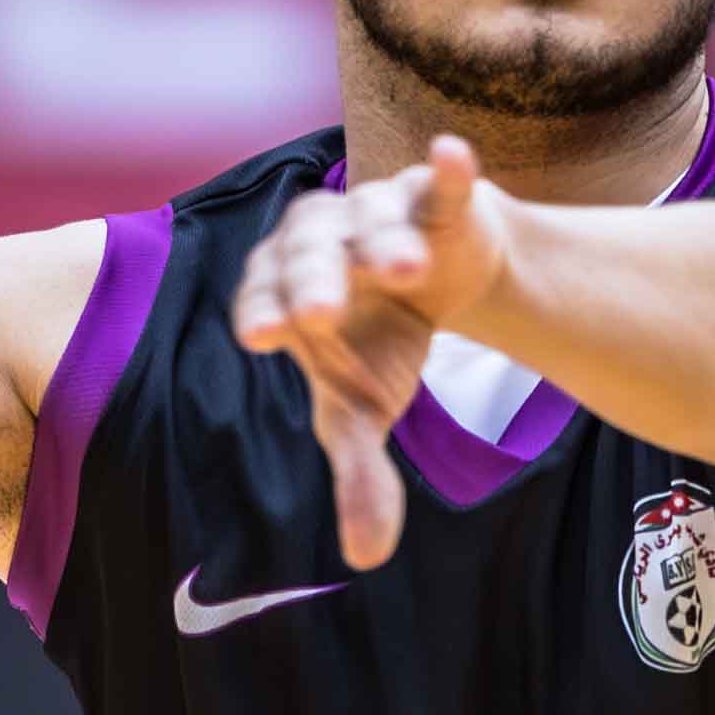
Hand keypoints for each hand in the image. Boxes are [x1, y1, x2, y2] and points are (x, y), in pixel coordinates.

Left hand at [231, 135, 509, 570]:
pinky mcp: (434, 197)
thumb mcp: (365, 407)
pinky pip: (436, 182)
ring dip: (383, 240)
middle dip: (314, 278)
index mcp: (284, 291)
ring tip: (405, 268)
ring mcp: (375, 213)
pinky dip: (446, 171)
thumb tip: (367, 558)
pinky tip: (453, 157)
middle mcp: (321, 242)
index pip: (262, 297)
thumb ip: (360, 472)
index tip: (263, 337)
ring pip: (369, 218)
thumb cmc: (377, 342)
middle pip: (306, 252)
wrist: (443, 278)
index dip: (262, 312)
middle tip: (323, 313)